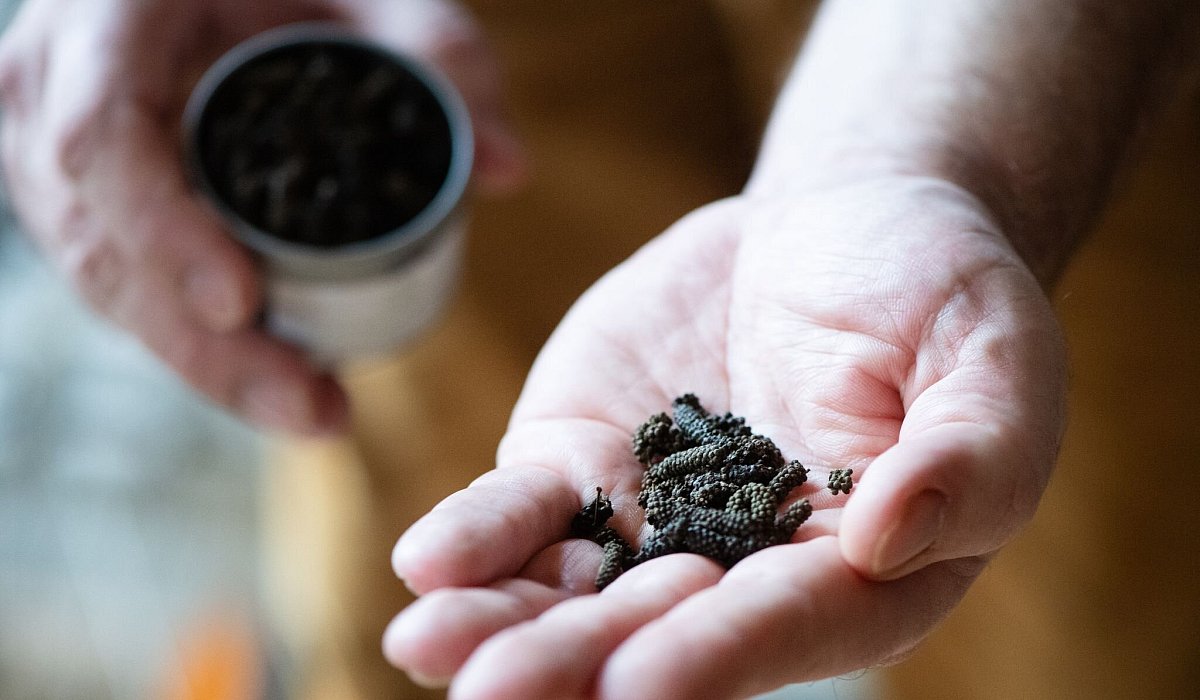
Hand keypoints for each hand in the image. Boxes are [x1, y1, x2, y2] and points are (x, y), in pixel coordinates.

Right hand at [0, 0, 522, 432]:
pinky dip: (198, 343)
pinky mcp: (87, 205)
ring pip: (109, 284)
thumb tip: (508, 168)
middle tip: (310, 407)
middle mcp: (56, 95)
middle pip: (103, 244)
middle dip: (206, 348)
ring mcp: (54, 157)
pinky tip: (275, 383)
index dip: (162, 231)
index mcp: (109, 22)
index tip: (241, 305)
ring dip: (208, 366)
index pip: (102, 136)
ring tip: (311, 411)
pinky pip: (127, 287)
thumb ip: (439, 56)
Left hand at [384, 177, 1066, 697]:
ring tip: (426, 644)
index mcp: (852, 571)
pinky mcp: (586, 459)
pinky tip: (425, 563)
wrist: (840, 221)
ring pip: (569, 588)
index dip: (712, 657)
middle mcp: (740, 567)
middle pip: (652, 630)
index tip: (636, 683)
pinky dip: (478, 535)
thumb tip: (889, 537)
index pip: (782, 624)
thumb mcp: (993, 362)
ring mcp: (651, 515)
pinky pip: (523, 508)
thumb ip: (971, 455)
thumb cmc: (939, 294)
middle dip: (573, 665)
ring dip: (500, 623)